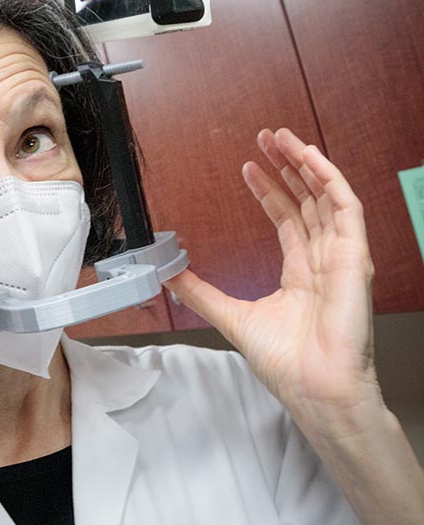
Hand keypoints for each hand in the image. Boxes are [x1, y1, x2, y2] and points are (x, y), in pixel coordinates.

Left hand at [167, 128, 380, 432]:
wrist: (314, 387)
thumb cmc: (287, 364)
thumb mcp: (231, 317)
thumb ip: (201, 293)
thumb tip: (168, 274)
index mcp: (301, 274)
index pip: (287, 220)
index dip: (268, 191)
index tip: (247, 167)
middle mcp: (324, 260)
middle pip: (307, 201)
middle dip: (287, 167)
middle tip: (265, 137)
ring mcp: (342, 257)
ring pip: (326, 196)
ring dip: (306, 163)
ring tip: (282, 137)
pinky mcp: (356, 257)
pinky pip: (347, 207)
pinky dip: (329, 178)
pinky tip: (309, 157)